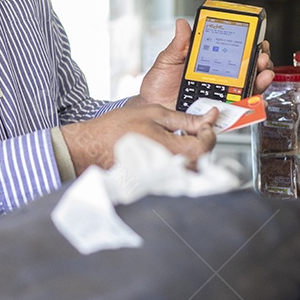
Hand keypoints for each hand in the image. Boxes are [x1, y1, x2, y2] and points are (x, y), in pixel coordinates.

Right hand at [60, 101, 218, 174]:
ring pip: (191, 169)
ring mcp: (163, 181)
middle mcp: (171, 170)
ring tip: (173, 140)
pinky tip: (163, 153)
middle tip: (188, 129)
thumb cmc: (115, 130)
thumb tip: (208, 117)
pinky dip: (175, 164)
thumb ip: (185, 118)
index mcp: (173, 150)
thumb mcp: (154, 114)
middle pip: (202, 159)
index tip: (203, 124)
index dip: (208, 132)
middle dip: (200, 142)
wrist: (90, 147)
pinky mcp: (155, 185)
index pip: (207, 145)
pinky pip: (175, 176)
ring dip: (189, 154)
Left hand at [139, 18, 274, 108]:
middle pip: (247, 70)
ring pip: (248, 89)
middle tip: (261, 56)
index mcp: (209, 64)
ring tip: (263, 73)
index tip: (255, 39)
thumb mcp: (167, 60)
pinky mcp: (219, 113)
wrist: (150, 106)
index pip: (233, 53)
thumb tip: (182, 24)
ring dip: (260, 80)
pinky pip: (239, 111)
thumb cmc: (158, 85)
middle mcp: (219, 80)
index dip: (248, 46)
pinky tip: (256, 98)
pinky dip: (252, 105)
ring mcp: (220, 97)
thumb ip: (178, 45)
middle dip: (260, 61)